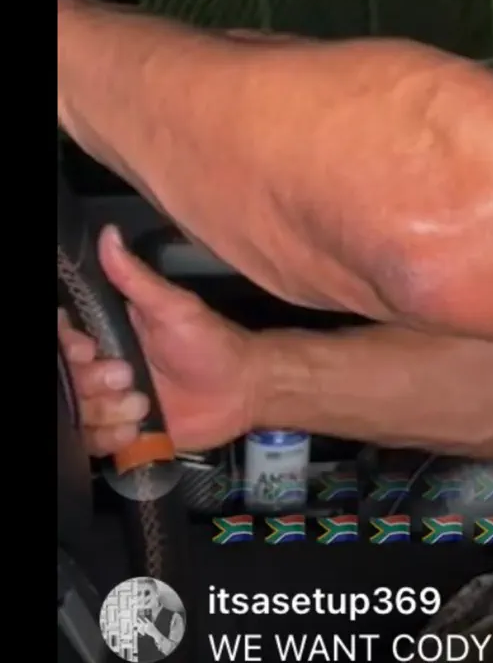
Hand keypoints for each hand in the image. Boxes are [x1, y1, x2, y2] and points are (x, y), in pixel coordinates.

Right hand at [58, 226, 257, 453]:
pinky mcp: (120, 432)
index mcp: (110, 333)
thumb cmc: (211, 343)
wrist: (241, 390)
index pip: (65, 339)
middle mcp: (102, 366)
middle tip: (130, 378)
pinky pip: (90, 442)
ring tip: (144, 404)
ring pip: (76, 414)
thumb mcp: (173, 308)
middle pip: (67, 380)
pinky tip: (138, 427)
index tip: (91, 349)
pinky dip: (111, 437)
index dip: (70, 348)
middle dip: (95, 384)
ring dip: (108, 412)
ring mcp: (108, 401)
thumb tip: (108, 234)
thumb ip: (135, 277)